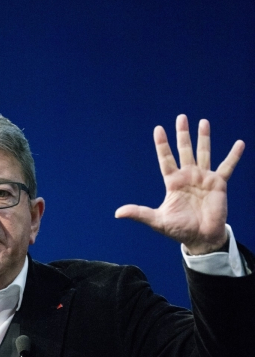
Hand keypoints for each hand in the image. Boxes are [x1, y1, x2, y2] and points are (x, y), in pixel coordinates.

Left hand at [115, 115, 244, 254]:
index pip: (166, 159)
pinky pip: (227, 167)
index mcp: (173, 182)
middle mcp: (188, 176)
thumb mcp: (157, 220)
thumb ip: (139, 213)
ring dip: (204, 138)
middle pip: (184, 150)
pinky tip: (240, 144)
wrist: (201, 238)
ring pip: (203, 153)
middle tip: (181, 118)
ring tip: (203, 122)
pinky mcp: (218, 184)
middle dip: (182, 134)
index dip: (162, 145)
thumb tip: (117, 213)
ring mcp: (204, 178)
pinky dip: (233, 156)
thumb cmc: (179, 229)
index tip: (158, 129)